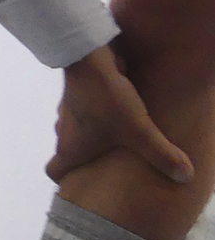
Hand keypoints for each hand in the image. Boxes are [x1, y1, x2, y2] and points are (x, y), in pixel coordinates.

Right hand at [47, 44, 193, 184]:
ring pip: (77, 129)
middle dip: (86, 158)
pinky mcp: (79, 91)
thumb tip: (185, 176)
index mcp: (71, 147)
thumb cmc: (106, 100)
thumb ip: (161, 155)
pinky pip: (86, 109)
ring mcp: (70, 109)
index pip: (54, 171)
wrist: (90, 56)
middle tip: (108, 163)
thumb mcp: (139, 131)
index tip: (79, 184)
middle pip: (68, 151)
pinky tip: (120, 110)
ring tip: (118, 137)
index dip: (64, 181)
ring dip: (93, 133)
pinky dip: (98, 112)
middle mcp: (64, 130)